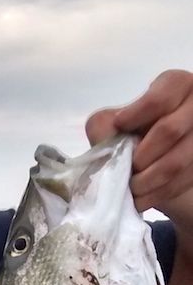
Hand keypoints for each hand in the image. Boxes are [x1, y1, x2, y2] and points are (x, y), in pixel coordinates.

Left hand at [85, 70, 192, 215]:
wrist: (153, 162)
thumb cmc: (131, 135)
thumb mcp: (115, 123)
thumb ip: (106, 125)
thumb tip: (107, 142)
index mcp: (177, 86)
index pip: (161, 98)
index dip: (137, 114)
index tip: (120, 125)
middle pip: (170, 131)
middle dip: (141, 156)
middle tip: (127, 167)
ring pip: (176, 163)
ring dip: (146, 181)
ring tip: (131, 187)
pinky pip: (180, 183)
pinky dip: (156, 194)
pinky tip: (141, 198)